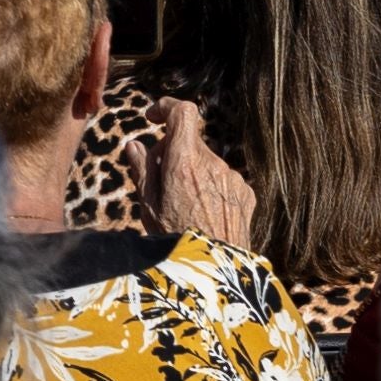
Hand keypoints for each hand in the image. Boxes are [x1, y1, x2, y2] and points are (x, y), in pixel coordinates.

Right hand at [143, 99, 260, 249]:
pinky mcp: (246, 193)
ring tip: (181, 206)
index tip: (153, 118)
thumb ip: (141, 169)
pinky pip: (223, 180)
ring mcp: (232, 179)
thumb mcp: (147, 206)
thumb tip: (134, 144)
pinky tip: (202, 214)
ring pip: (206, 162)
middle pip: (190, 141)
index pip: (182, 113)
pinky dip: (210, 188)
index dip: (166, 108)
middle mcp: (213, 165)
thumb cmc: (174, 240)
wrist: (214, 273)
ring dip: (191, 173)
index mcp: (185, 163)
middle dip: (172, 152)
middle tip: (158, 180)